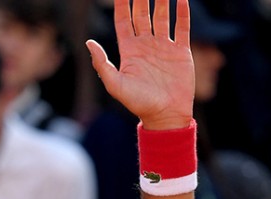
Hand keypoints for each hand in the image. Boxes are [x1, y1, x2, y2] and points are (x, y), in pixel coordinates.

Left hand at [87, 0, 194, 128]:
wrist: (165, 115)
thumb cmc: (138, 103)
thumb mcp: (115, 85)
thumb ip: (101, 64)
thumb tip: (88, 42)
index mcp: (129, 51)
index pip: (123, 21)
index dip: (121, 5)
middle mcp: (145, 45)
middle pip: (142, 14)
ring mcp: (163, 46)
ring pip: (162, 16)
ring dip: (162, 1)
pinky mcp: (180, 51)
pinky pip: (181, 27)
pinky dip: (182, 12)